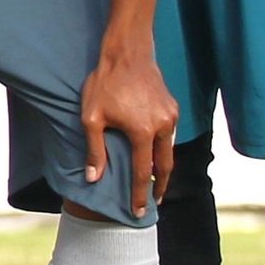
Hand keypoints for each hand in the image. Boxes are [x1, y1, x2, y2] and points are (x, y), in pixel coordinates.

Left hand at [78, 50, 177, 220]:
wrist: (127, 52)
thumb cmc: (105, 83)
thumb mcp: (92, 117)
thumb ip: (95, 149)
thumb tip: (94, 178)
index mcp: (143, 132)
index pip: (144, 173)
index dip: (140, 195)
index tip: (139, 212)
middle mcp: (162, 127)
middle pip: (164, 166)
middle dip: (159, 187)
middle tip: (152, 203)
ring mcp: (170, 116)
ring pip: (168, 150)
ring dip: (162, 167)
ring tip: (153, 181)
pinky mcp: (172, 107)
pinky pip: (168, 134)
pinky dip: (161, 147)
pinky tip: (152, 151)